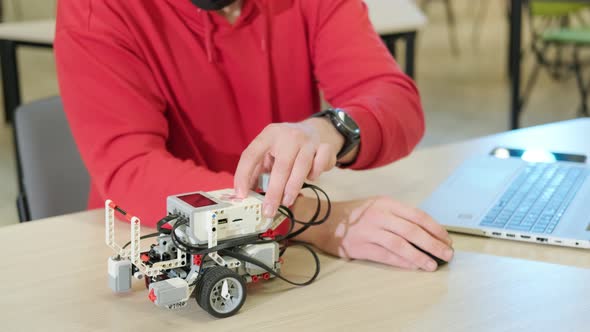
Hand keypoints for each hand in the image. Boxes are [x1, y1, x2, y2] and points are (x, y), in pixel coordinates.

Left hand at [234, 119, 344, 216]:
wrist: (313, 130)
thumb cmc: (285, 146)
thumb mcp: (268, 152)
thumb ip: (257, 171)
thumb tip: (246, 195)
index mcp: (269, 135)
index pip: (251, 155)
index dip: (243, 175)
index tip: (242, 195)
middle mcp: (288, 135)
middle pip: (281, 166)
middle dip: (274, 192)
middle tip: (268, 210)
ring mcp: (308, 140)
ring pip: (301, 167)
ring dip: (293, 188)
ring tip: (286, 202)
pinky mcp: (325, 146)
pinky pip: (321, 164)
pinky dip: (315, 174)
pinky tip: (310, 178)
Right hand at [300, 196, 453, 270]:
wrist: (324, 220)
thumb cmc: (353, 214)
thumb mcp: (376, 205)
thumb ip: (397, 215)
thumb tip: (424, 232)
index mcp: (386, 203)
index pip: (418, 216)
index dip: (435, 229)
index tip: (446, 239)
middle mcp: (379, 215)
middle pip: (413, 231)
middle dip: (433, 244)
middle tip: (447, 254)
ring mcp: (370, 231)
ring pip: (401, 245)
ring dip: (420, 256)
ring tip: (432, 265)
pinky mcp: (361, 247)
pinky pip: (387, 256)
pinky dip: (402, 262)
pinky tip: (413, 266)